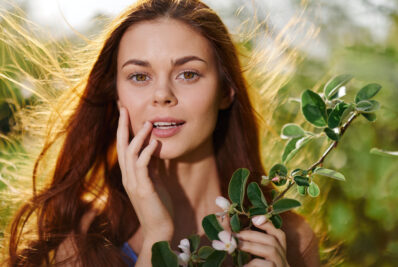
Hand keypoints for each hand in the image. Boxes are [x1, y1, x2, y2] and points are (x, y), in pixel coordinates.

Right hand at [116, 107, 173, 242]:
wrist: (159, 228)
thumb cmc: (158, 204)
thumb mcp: (154, 180)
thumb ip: (152, 165)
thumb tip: (154, 146)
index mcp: (130, 173)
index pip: (124, 147)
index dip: (123, 129)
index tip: (124, 112)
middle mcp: (128, 176)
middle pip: (121, 146)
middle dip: (123, 126)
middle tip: (123, 108)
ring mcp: (134, 183)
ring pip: (131, 154)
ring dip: (139, 137)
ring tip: (148, 123)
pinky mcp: (143, 189)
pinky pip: (142, 166)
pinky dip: (147, 152)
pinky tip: (154, 143)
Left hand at [236, 215, 289, 266]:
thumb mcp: (251, 258)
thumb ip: (247, 245)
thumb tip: (234, 228)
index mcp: (279, 255)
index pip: (279, 235)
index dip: (268, 225)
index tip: (254, 219)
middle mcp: (284, 261)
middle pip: (274, 241)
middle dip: (253, 235)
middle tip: (236, 234)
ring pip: (272, 251)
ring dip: (252, 246)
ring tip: (237, 245)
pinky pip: (268, 265)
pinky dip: (253, 263)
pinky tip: (243, 265)